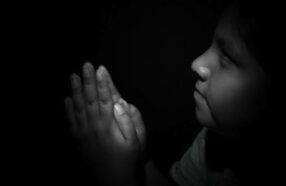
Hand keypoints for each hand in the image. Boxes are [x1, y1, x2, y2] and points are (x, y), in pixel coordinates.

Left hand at [64, 62, 145, 184]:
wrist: (113, 180)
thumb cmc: (127, 160)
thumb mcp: (135, 142)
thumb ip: (127, 122)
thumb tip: (119, 103)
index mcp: (108, 125)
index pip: (105, 98)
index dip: (103, 82)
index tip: (100, 69)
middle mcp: (93, 126)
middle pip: (90, 99)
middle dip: (88, 81)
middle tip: (85, 65)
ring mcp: (83, 133)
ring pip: (78, 107)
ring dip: (75, 91)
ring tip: (72, 76)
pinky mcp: (78, 140)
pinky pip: (71, 122)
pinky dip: (68, 109)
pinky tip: (66, 99)